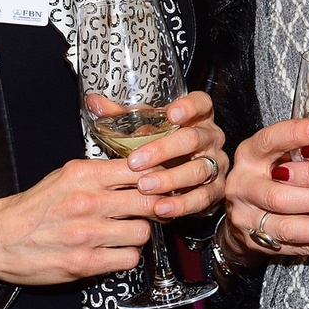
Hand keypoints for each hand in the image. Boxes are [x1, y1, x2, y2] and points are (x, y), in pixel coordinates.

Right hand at [0, 158, 154, 284]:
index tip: (157, 183)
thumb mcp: (66, 176)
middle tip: (151, 210)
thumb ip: (101, 173)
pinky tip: (115, 251)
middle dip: (155, 206)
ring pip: (143, 232)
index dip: (156, 177)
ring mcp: (87, 234)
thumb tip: (140, 171)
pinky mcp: (84, 263)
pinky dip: (127, 256)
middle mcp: (88, 202)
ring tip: (127, 232)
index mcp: (84, 175)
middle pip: (149, 201)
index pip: (140, 169)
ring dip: (139, 233)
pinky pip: (129, 259)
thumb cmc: (35, 206)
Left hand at [116, 90, 227, 219]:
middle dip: (164, 150)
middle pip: (194, 139)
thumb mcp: (145, 128)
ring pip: (199, 170)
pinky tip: (162, 207)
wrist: (184, 178)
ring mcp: (216, 164)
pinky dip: (182, 204)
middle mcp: (211, 138)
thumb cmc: (163, 146)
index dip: (189, 107)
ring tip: (144, 187)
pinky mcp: (216, 190)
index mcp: (198, 116)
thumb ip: (121, 116)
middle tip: (136, 162)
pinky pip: (203, 197)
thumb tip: (93, 102)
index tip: (172, 114)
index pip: (201, 103)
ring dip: (170, 180)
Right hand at [221, 118, 308, 262]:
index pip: (269, 141)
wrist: (249, 209)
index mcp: (250, 154)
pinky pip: (299, 249)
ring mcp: (248, 218)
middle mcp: (243, 186)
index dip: (295, 135)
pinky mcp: (259, 244)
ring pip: (289, 227)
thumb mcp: (291, 148)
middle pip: (279, 196)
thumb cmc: (279, 170)